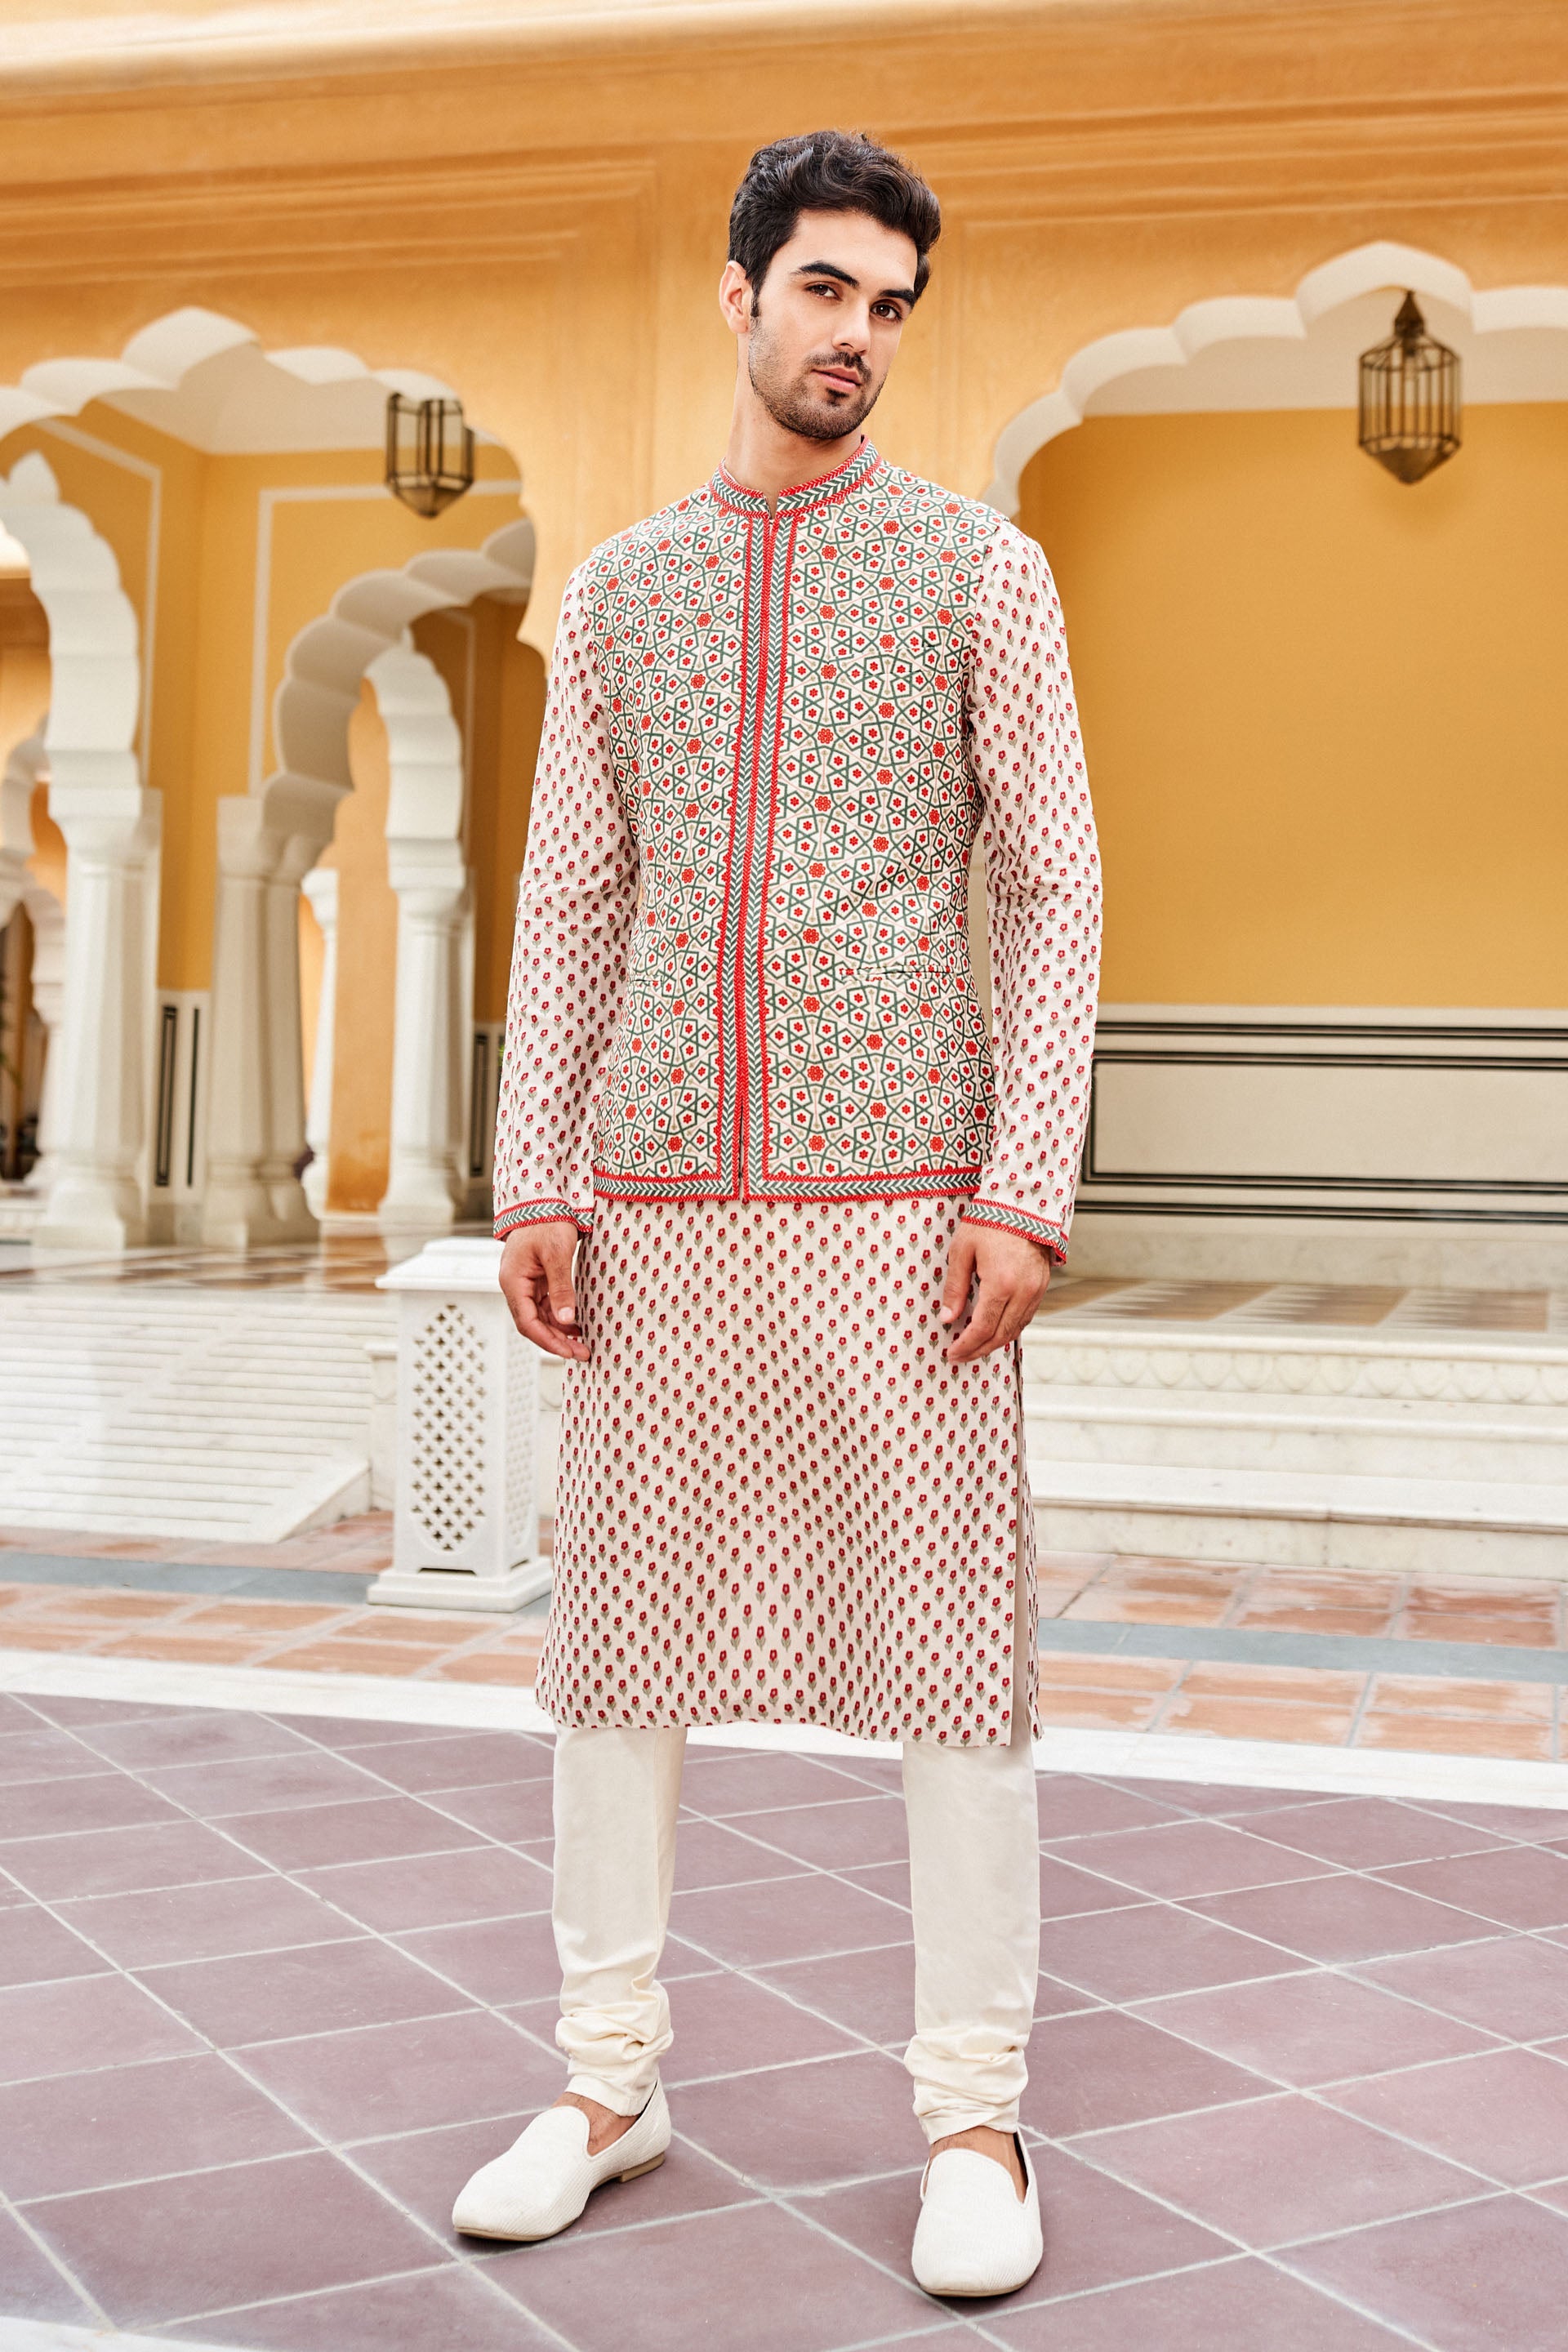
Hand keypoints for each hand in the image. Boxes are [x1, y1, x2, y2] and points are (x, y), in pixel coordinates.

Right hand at [499, 1223, 589, 1361]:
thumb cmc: (548, 1221)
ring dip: (559, 1332)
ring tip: (582, 1343)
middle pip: (533, 1324)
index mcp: (513, 1281)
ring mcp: (524, 1283)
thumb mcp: (557, 1254)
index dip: (548, 1341)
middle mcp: (515, 1285)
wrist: (544, 1198)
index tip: (570, 1353)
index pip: (527, 1323)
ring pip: (539, 1317)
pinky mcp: (535, 1279)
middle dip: (557, 1341)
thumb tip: (566, 1321)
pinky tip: (576, 1325)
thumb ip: (561, 1288)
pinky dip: (559, 1317)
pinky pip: (545, 1305)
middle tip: (583, 1353)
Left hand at [940, 1222, 1050, 1361]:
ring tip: (975, 1347)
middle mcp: (1023, 1292)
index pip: (982, 1328)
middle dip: (979, 1350)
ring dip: (995, 1342)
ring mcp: (1036, 1290)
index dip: (966, 1345)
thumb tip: (948, 1318)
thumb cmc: (990, 1221)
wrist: (1022, 1203)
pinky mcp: (1042, 1286)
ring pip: (1016, 1330)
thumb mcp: (962, 1251)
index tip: (952, 1353)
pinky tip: (995, 1329)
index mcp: (1001, 1284)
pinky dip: (1010, 1328)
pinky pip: (1026, 1317)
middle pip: (1001, 1335)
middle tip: (960, 1356)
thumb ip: (956, 1288)